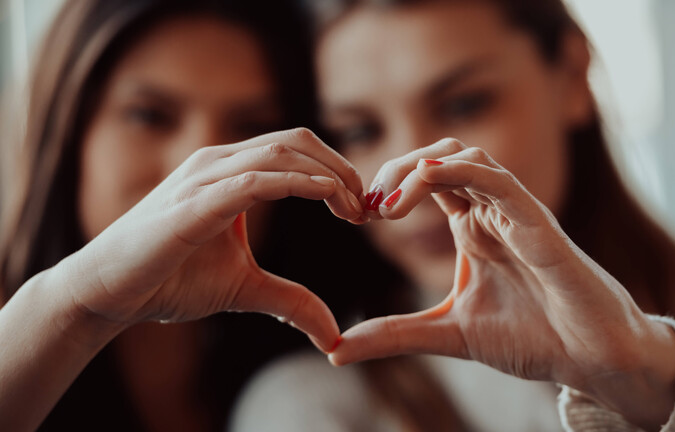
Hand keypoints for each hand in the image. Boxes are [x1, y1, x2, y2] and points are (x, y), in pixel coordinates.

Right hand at [59, 128, 361, 351]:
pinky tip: (325, 198)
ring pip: (281, 152)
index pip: (296, 150)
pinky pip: (254, 179)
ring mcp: (204, 177)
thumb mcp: (244, 288)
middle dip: (341, 169)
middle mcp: (218, 163)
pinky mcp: (194, 203)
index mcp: (230, 171)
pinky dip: (296, 183)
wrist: (110, 293)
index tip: (361, 210)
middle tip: (366, 208)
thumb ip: (290, 300)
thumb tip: (331, 333)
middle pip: (296, 141)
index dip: (336, 172)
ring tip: (353, 209)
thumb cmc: (170, 280)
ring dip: (327, 176)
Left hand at [330, 138, 674, 426]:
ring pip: (465, 156)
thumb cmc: (532, 338)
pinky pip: (498, 179)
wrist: (590, 359)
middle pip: (438, 157)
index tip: (357, 216)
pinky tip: (423, 181)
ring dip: (418, 167)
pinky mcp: (538, 221)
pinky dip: (458, 170)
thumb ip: (395, 334)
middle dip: (394, 170)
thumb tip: (335, 349)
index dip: (387, 188)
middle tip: (365, 205)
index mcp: (473, 227)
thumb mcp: (447, 333)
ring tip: (387, 204)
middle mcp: (491, 211)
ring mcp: (515, 212)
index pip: (424, 182)